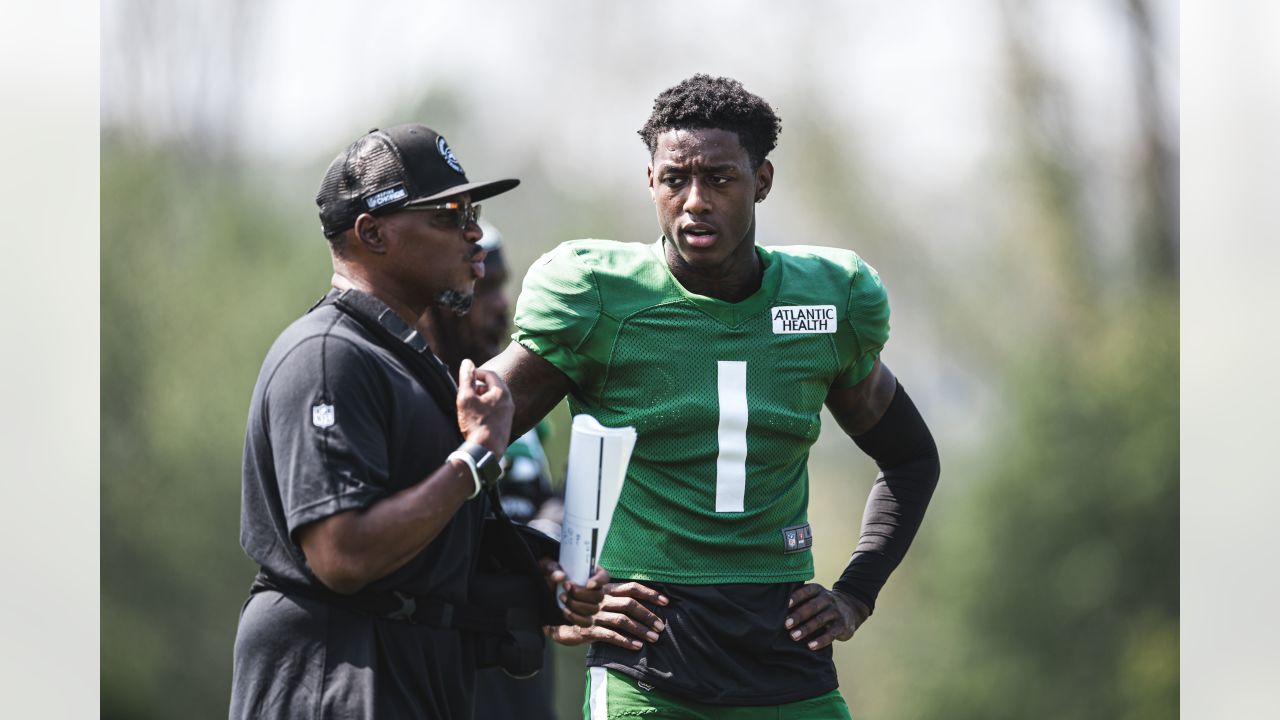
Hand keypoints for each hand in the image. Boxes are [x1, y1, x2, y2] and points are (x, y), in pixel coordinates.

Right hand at [456, 358, 512, 455]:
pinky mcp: (506, 424)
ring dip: (483, 398)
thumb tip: (467, 362)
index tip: (466, 378)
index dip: (476, 373)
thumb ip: (466, 378)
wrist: (485, 451)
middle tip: (467, 392)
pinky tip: (477, 417)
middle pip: (494, 386)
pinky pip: (497, 410)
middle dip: (479, 386)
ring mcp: (509, 414)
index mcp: (502, 392)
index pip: (489, 374)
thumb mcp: (466, 398)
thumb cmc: (475, 423)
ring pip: (495, 398)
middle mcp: (509, 401)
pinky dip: (487, 408)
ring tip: (470, 405)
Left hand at [539, 559, 609, 626]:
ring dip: (576, 605)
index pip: (604, 577)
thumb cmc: (552, 573)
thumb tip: (560, 576)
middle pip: (599, 596)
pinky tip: (565, 610)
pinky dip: (576, 618)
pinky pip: (587, 622)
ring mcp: (590, 604)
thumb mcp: (549, 566)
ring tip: (562, 597)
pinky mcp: (583, 616)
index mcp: (592, 573)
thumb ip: (553, 569)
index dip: (599, 581)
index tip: (587, 584)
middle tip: (566, 586)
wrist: (546, 588)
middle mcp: (595, 589)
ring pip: (593, 609)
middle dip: (581, 594)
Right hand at [548, 580, 668, 649]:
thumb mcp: (600, 596)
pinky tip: (637, 646)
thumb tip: (644, 600)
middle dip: (648, 615)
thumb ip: (617, 595)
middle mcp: (602, 600)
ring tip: (654, 638)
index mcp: (607, 590)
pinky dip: (625, 641)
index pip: (632, 587)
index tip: (665, 601)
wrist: (558, 618)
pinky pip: (610, 635)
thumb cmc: (585, 607)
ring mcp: (596, 615)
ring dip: (641, 629)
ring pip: (622, 620)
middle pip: (630, 604)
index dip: (650, 593)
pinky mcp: (589, 630)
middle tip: (662, 626)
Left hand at [785, 584, 869, 650]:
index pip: (806, 591)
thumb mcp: (814, 596)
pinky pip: (831, 634)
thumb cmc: (821, 605)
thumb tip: (775, 606)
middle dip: (798, 616)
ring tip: (794, 636)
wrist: (850, 610)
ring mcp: (836, 612)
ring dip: (806, 629)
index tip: (785, 604)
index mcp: (818, 590)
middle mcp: (828, 599)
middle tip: (785, 625)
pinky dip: (820, 641)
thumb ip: (799, 598)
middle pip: (812, 606)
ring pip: (820, 620)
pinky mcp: (842, 626)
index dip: (796, 597)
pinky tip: (810, 646)